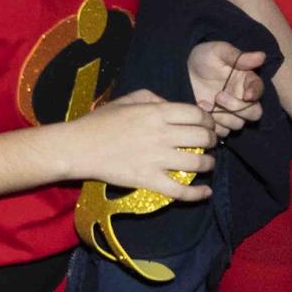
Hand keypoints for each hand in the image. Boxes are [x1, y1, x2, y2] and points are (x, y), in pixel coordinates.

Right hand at [70, 89, 216, 201]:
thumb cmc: (100, 122)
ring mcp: (157, 159)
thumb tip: (171, 105)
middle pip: (202, 137)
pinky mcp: (150, 180)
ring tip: (207, 164)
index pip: (196, 115)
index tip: (208, 125)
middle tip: (210, 143)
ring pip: (198, 163)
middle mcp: (161, 134)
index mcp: (156, 112)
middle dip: (212, 140)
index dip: (208, 120)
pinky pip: (181, 191)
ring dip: (208, 164)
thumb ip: (152, 98)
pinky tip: (205, 192)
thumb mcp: (125, 100)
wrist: (79, 147)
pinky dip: (198, 193)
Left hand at [186, 41, 266, 136]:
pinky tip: (201, 110)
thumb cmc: (204, 57)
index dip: (255, 94)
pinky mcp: (219, 121)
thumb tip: (261, 56)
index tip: (246, 95)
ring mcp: (231, 112)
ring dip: (222, 117)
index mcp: (246, 80)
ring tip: (203, 103)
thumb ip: (238, 56)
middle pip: (254, 113)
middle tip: (218, 96)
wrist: (183, 69)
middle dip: (237, 108)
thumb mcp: (218, 51)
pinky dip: (213, 125)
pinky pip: (223, 132)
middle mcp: (242, 98)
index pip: (258, 90)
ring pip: (238, 124)